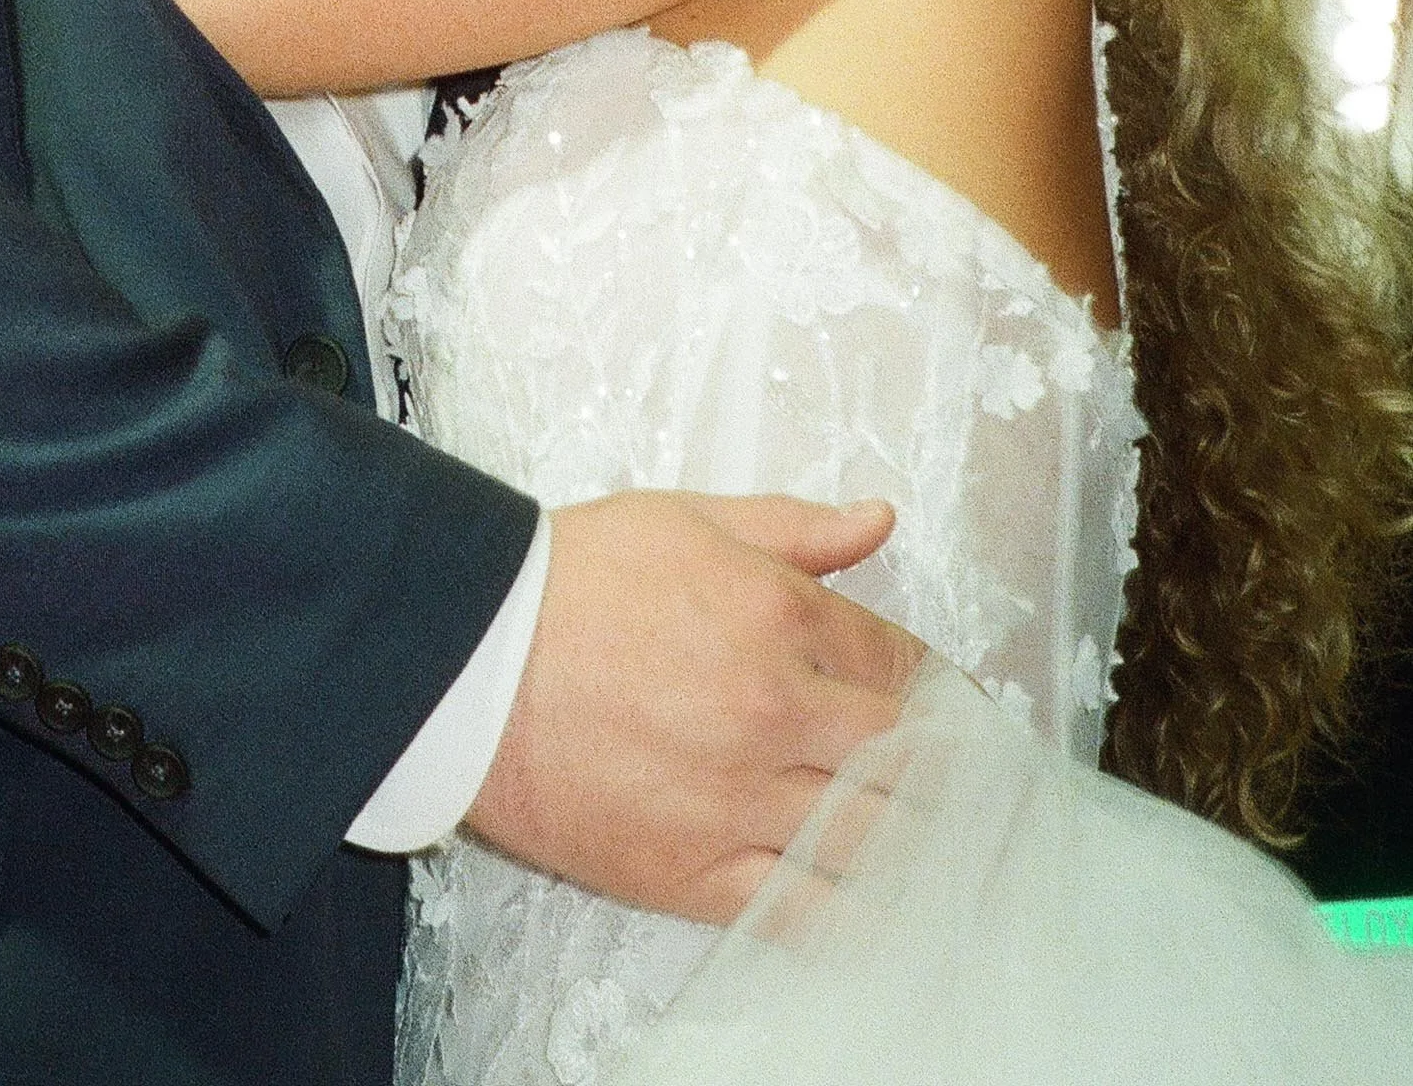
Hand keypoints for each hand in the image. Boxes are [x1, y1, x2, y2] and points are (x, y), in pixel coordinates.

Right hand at [467, 492, 922, 922]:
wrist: (465, 663)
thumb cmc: (567, 582)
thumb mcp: (686, 520)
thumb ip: (795, 529)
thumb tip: (878, 520)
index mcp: (778, 616)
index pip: (901, 665)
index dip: (941, 689)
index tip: (954, 706)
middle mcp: (773, 712)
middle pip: (905, 759)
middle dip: (948, 771)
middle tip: (966, 781)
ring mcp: (739, 801)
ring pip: (871, 840)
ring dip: (917, 842)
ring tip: (933, 841)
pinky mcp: (695, 874)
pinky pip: (803, 912)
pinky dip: (853, 911)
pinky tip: (876, 903)